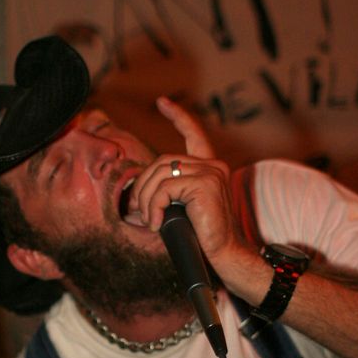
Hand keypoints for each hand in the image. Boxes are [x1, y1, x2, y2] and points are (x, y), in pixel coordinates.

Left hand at [128, 97, 242, 267]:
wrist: (224, 255)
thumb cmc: (201, 236)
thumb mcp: (179, 208)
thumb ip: (165, 193)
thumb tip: (134, 194)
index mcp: (209, 168)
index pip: (194, 134)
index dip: (178, 117)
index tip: (163, 102)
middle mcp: (213, 165)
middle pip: (161, 161)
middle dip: (142, 186)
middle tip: (137, 210)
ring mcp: (211, 173)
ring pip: (159, 175)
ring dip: (147, 200)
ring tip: (150, 220)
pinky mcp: (205, 184)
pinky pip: (165, 189)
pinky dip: (154, 206)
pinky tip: (157, 222)